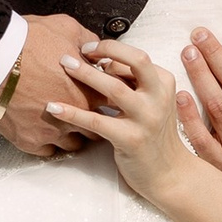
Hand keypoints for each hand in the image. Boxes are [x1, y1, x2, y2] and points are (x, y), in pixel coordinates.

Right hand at [0, 13, 105, 155]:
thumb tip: (94, 48)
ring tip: (65, 120)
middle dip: (92, 117)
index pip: (112, 103)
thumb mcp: (65, 28)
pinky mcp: (29, 141)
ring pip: (74, 143)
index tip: (102, 92)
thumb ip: (87, 41)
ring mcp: (52, 132)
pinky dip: (48, 141)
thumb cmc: (26, 43)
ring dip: (72, 132)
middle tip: (83, 106)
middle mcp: (74, 116)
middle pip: (96, 127)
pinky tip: (46, 129)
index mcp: (87, 92)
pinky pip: (48, 151)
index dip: (108, 96)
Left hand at [45, 40, 193, 202]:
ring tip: (64, 66)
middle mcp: (159, 98)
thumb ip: (132, 83)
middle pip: (136, 62)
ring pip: (114, 88)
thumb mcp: (150, 102)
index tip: (89, 48)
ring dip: (86, 74)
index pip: (136, 58)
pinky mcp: (130, 139)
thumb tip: (99, 61)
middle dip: (106, 50)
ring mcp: (147, 118)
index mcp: (164, 83)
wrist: (167, 173)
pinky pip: (97, 121)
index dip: (111, 49)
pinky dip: (73, 112)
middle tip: (77, 50)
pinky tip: (53, 107)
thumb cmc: (152, 133)